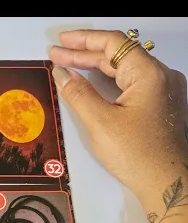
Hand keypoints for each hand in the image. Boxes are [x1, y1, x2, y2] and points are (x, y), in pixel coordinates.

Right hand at [49, 30, 187, 215]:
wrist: (166, 182)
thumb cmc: (135, 153)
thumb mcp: (100, 122)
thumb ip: (78, 93)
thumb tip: (61, 73)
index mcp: (149, 74)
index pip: (114, 43)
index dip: (84, 40)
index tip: (59, 42)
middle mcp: (160, 76)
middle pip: (119, 55)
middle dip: (84, 54)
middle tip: (55, 55)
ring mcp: (162, 91)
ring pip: (124, 69)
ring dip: (94, 67)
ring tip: (66, 65)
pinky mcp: (159, 105)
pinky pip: (130, 83)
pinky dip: (107, 80)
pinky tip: (89, 83)